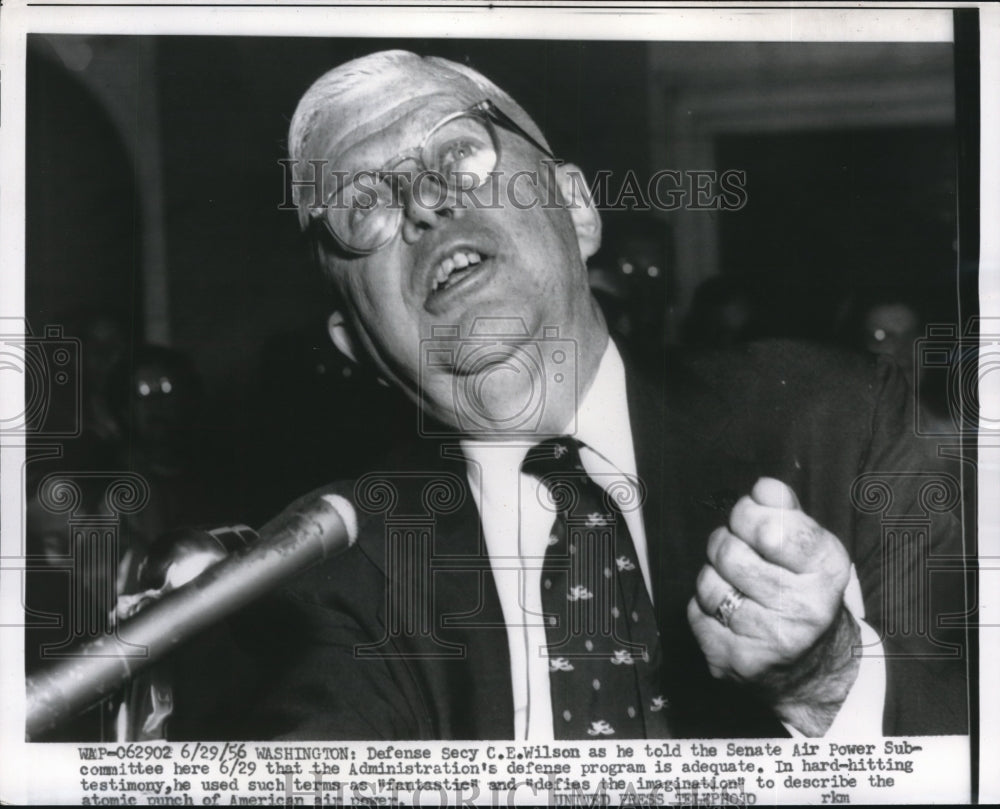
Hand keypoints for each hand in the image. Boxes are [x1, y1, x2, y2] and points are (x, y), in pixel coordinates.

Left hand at [687, 477, 860, 734]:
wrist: (812, 667)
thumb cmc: (803, 592)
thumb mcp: (810, 548)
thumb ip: (786, 512)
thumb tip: (764, 488)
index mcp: (827, 573)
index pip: (772, 529)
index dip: (750, 514)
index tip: (749, 516)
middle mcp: (803, 610)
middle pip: (730, 553)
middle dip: (726, 542)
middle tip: (739, 551)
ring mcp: (768, 640)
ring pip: (708, 583)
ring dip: (713, 576)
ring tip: (735, 584)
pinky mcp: (735, 661)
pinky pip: (695, 613)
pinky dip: (704, 607)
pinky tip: (729, 613)